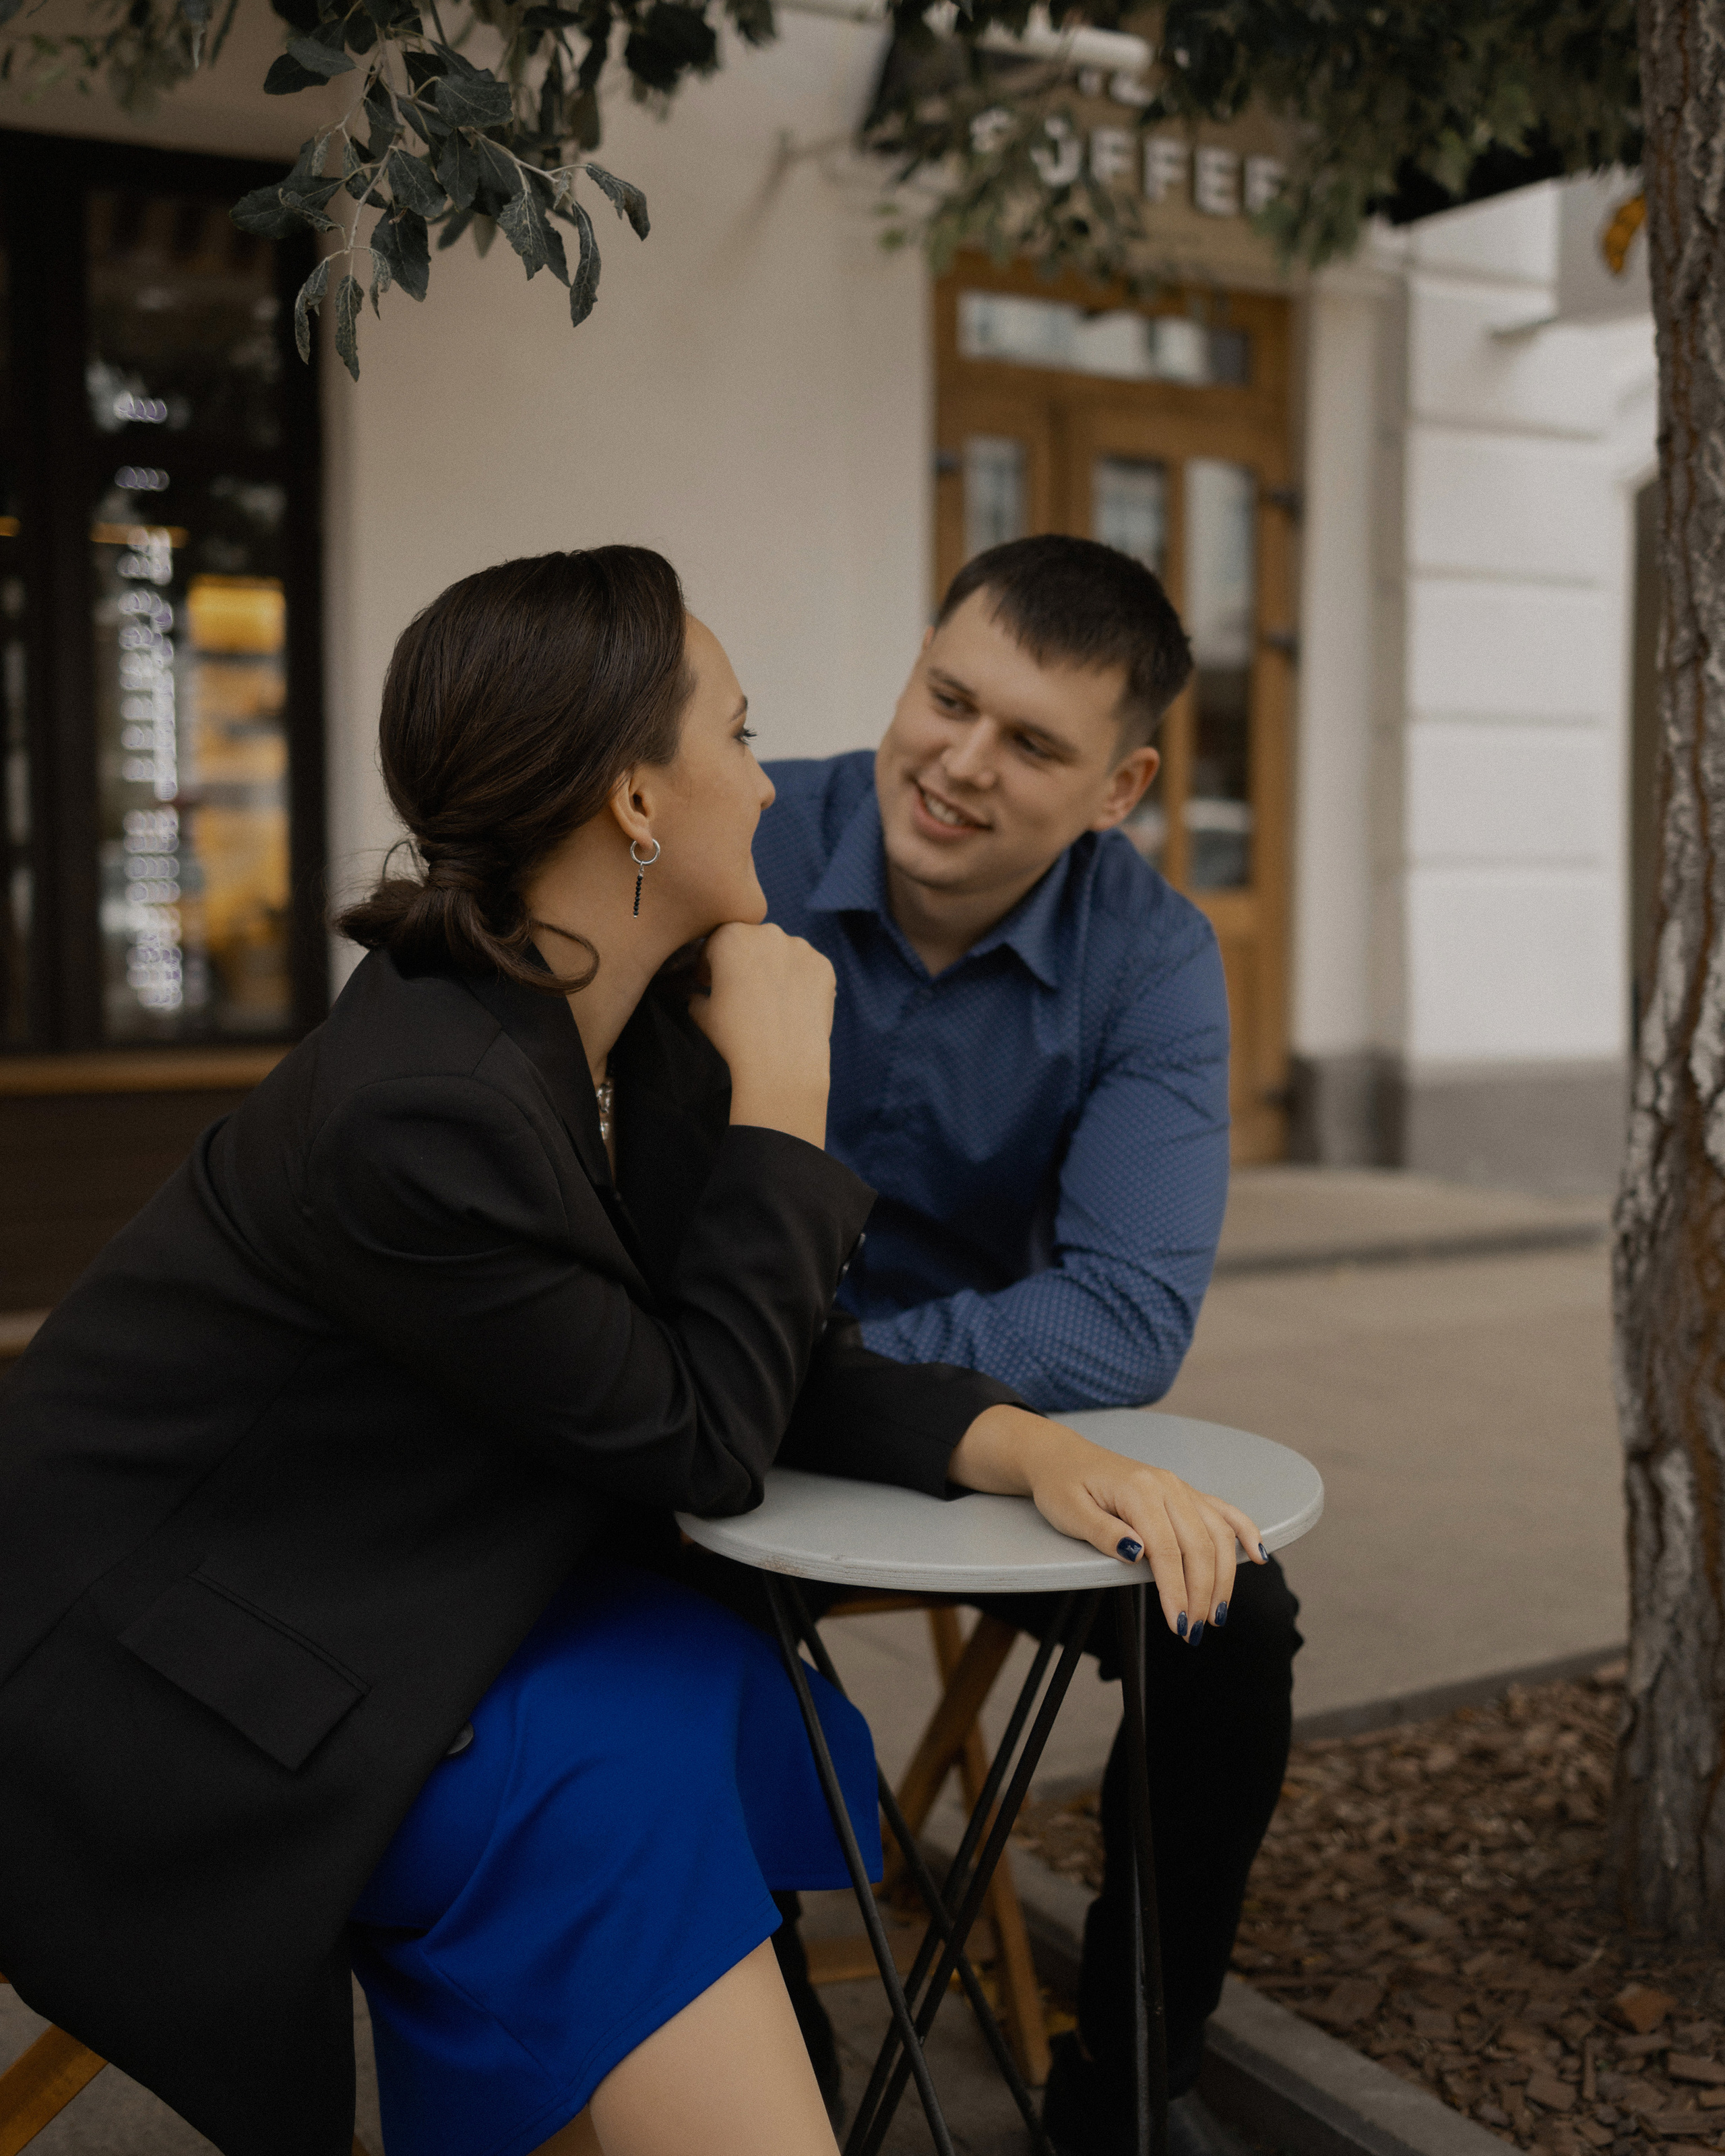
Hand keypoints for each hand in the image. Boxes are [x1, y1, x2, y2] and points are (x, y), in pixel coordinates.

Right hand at [689, 921, 835, 1148]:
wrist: (781, 1061)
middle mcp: (767, 932)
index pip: (716, 943)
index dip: (710, 965)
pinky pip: (808, 969)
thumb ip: (696, 998)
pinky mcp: (824, 965)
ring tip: (772, 1001)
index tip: (709, 982)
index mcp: (730, 936)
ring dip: (775, 969)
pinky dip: (801, 982)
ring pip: (783, 953)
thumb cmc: (736, 1036)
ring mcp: (800, 947)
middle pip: (752, 942)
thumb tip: (696, 997)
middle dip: (745, 963)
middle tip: (744, 992)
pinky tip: (794, 1006)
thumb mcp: (703, 1014)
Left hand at [947, 1405, 1266, 1641]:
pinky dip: (1244, 1532)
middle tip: (1195, 1632)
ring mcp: (1180, 1488)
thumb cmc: (1062, 1487)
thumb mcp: (1069, 1513)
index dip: (1176, 1591)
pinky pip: (1223, 1511)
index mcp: (1139, 1491)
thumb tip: (1137, 1553)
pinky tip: (1259, 1556)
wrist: (1063, 1458)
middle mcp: (1168, 1486)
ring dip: (1224, 1577)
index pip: (1167, 1550)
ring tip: (1217, 1615)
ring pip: (1217, 1534)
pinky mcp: (1185, 1493)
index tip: (1179, 1626)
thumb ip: (1104, 1533)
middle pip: (1199, 1546)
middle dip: (1202, 1593)